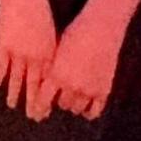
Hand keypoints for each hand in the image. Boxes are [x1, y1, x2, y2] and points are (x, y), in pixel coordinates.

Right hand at [0, 0, 61, 120]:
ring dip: (14, 93)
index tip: (46, 109)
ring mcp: (18, 52)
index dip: (46, 97)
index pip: (48, 81)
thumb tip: (48, 67)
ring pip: (16, 78)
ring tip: (12, 105)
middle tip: (32, 116)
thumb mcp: (51, 31)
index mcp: (49, 52)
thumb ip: (49, 50)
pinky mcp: (3, 45)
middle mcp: (34, 56)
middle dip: (33, 102)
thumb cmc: (41, 8)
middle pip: (34, 85)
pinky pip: (0, 65)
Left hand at [42, 1, 130, 122]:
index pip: (42, 100)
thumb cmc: (77, 32)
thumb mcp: (58, 49)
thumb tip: (44, 85)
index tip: (36, 114)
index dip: (39, 108)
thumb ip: (51, 70)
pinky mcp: (103, 90)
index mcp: (56, 74)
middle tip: (61, 98)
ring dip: (74, 104)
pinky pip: (94, 111)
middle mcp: (71, 85)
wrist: (102, 26)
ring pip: (77, 108)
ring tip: (74, 98)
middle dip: (61, 100)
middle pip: (62, 104)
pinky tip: (87, 109)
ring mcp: (88, 89)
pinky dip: (89, 112)